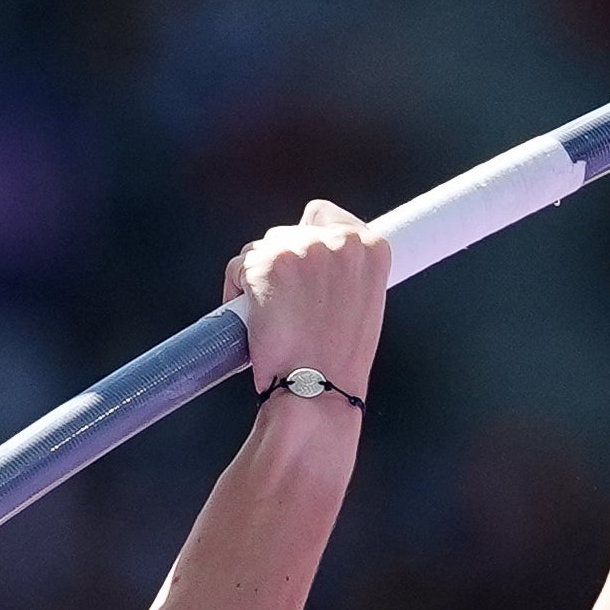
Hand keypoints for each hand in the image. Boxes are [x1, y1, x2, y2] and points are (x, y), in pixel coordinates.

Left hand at [225, 200, 389, 408]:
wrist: (317, 392)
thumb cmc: (337, 362)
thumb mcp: (362, 304)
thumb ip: (343, 270)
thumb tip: (314, 260)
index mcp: (372, 248)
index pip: (324, 216)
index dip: (307, 240)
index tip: (303, 266)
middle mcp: (338, 241)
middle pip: (288, 232)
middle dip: (281, 264)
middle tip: (288, 306)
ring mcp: (300, 249)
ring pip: (261, 249)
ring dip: (259, 278)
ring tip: (274, 319)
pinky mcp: (266, 264)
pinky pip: (237, 268)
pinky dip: (237, 292)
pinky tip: (254, 320)